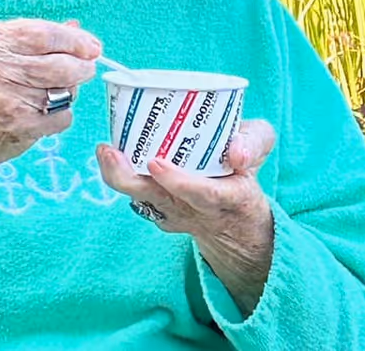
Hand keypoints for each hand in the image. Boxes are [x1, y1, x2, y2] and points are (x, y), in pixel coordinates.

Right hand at [0, 19, 99, 205]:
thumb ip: (31, 36)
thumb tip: (76, 29)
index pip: (43, 33)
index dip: (75, 40)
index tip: (92, 46)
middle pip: (61, 65)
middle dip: (82, 66)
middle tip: (86, 68)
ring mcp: (6, 99)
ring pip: (66, 91)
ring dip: (71, 91)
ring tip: (56, 91)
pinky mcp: (18, 126)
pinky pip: (62, 117)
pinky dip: (61, 115)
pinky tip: (43, 113)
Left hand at [97, 120, 277, 313]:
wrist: (234, 221)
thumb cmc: (243, 172)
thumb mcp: (260, 150)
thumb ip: (254, 143)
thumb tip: (236, 150)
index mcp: (226, 197)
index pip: (202, 195)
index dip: (178, 181)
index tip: (156, 163)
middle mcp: (195, 211)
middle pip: (158, 200)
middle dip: (130, 178)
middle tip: (110, 151)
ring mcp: (173, 214)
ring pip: (141, 199)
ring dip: (117, 175)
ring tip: (103, 149)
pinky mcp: (159, 211)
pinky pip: (138, 195)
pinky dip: (121, 175)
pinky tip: (110, 154)